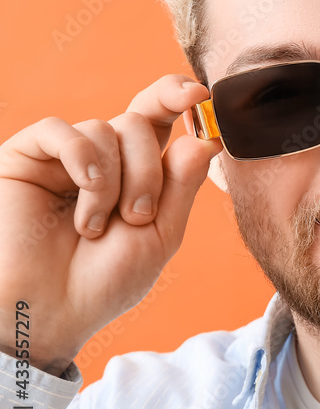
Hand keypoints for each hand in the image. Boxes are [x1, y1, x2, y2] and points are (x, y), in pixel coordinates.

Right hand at [0, 76, 222, 374]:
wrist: (48, 311)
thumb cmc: (104, 281)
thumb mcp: (160, 235)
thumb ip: (182, 186)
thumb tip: (205, 139)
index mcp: (139, 171)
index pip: (160, 118)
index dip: (177, 97)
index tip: (200, 96)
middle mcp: (103, 157)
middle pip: (140, 122)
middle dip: (149, 170)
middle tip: (137, 217)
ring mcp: (63, 156)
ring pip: (106, 128)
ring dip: (114, 182)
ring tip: (97, 228)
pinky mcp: (24, 158)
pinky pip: (61, 130)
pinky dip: (82, 158)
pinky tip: (85, 190)